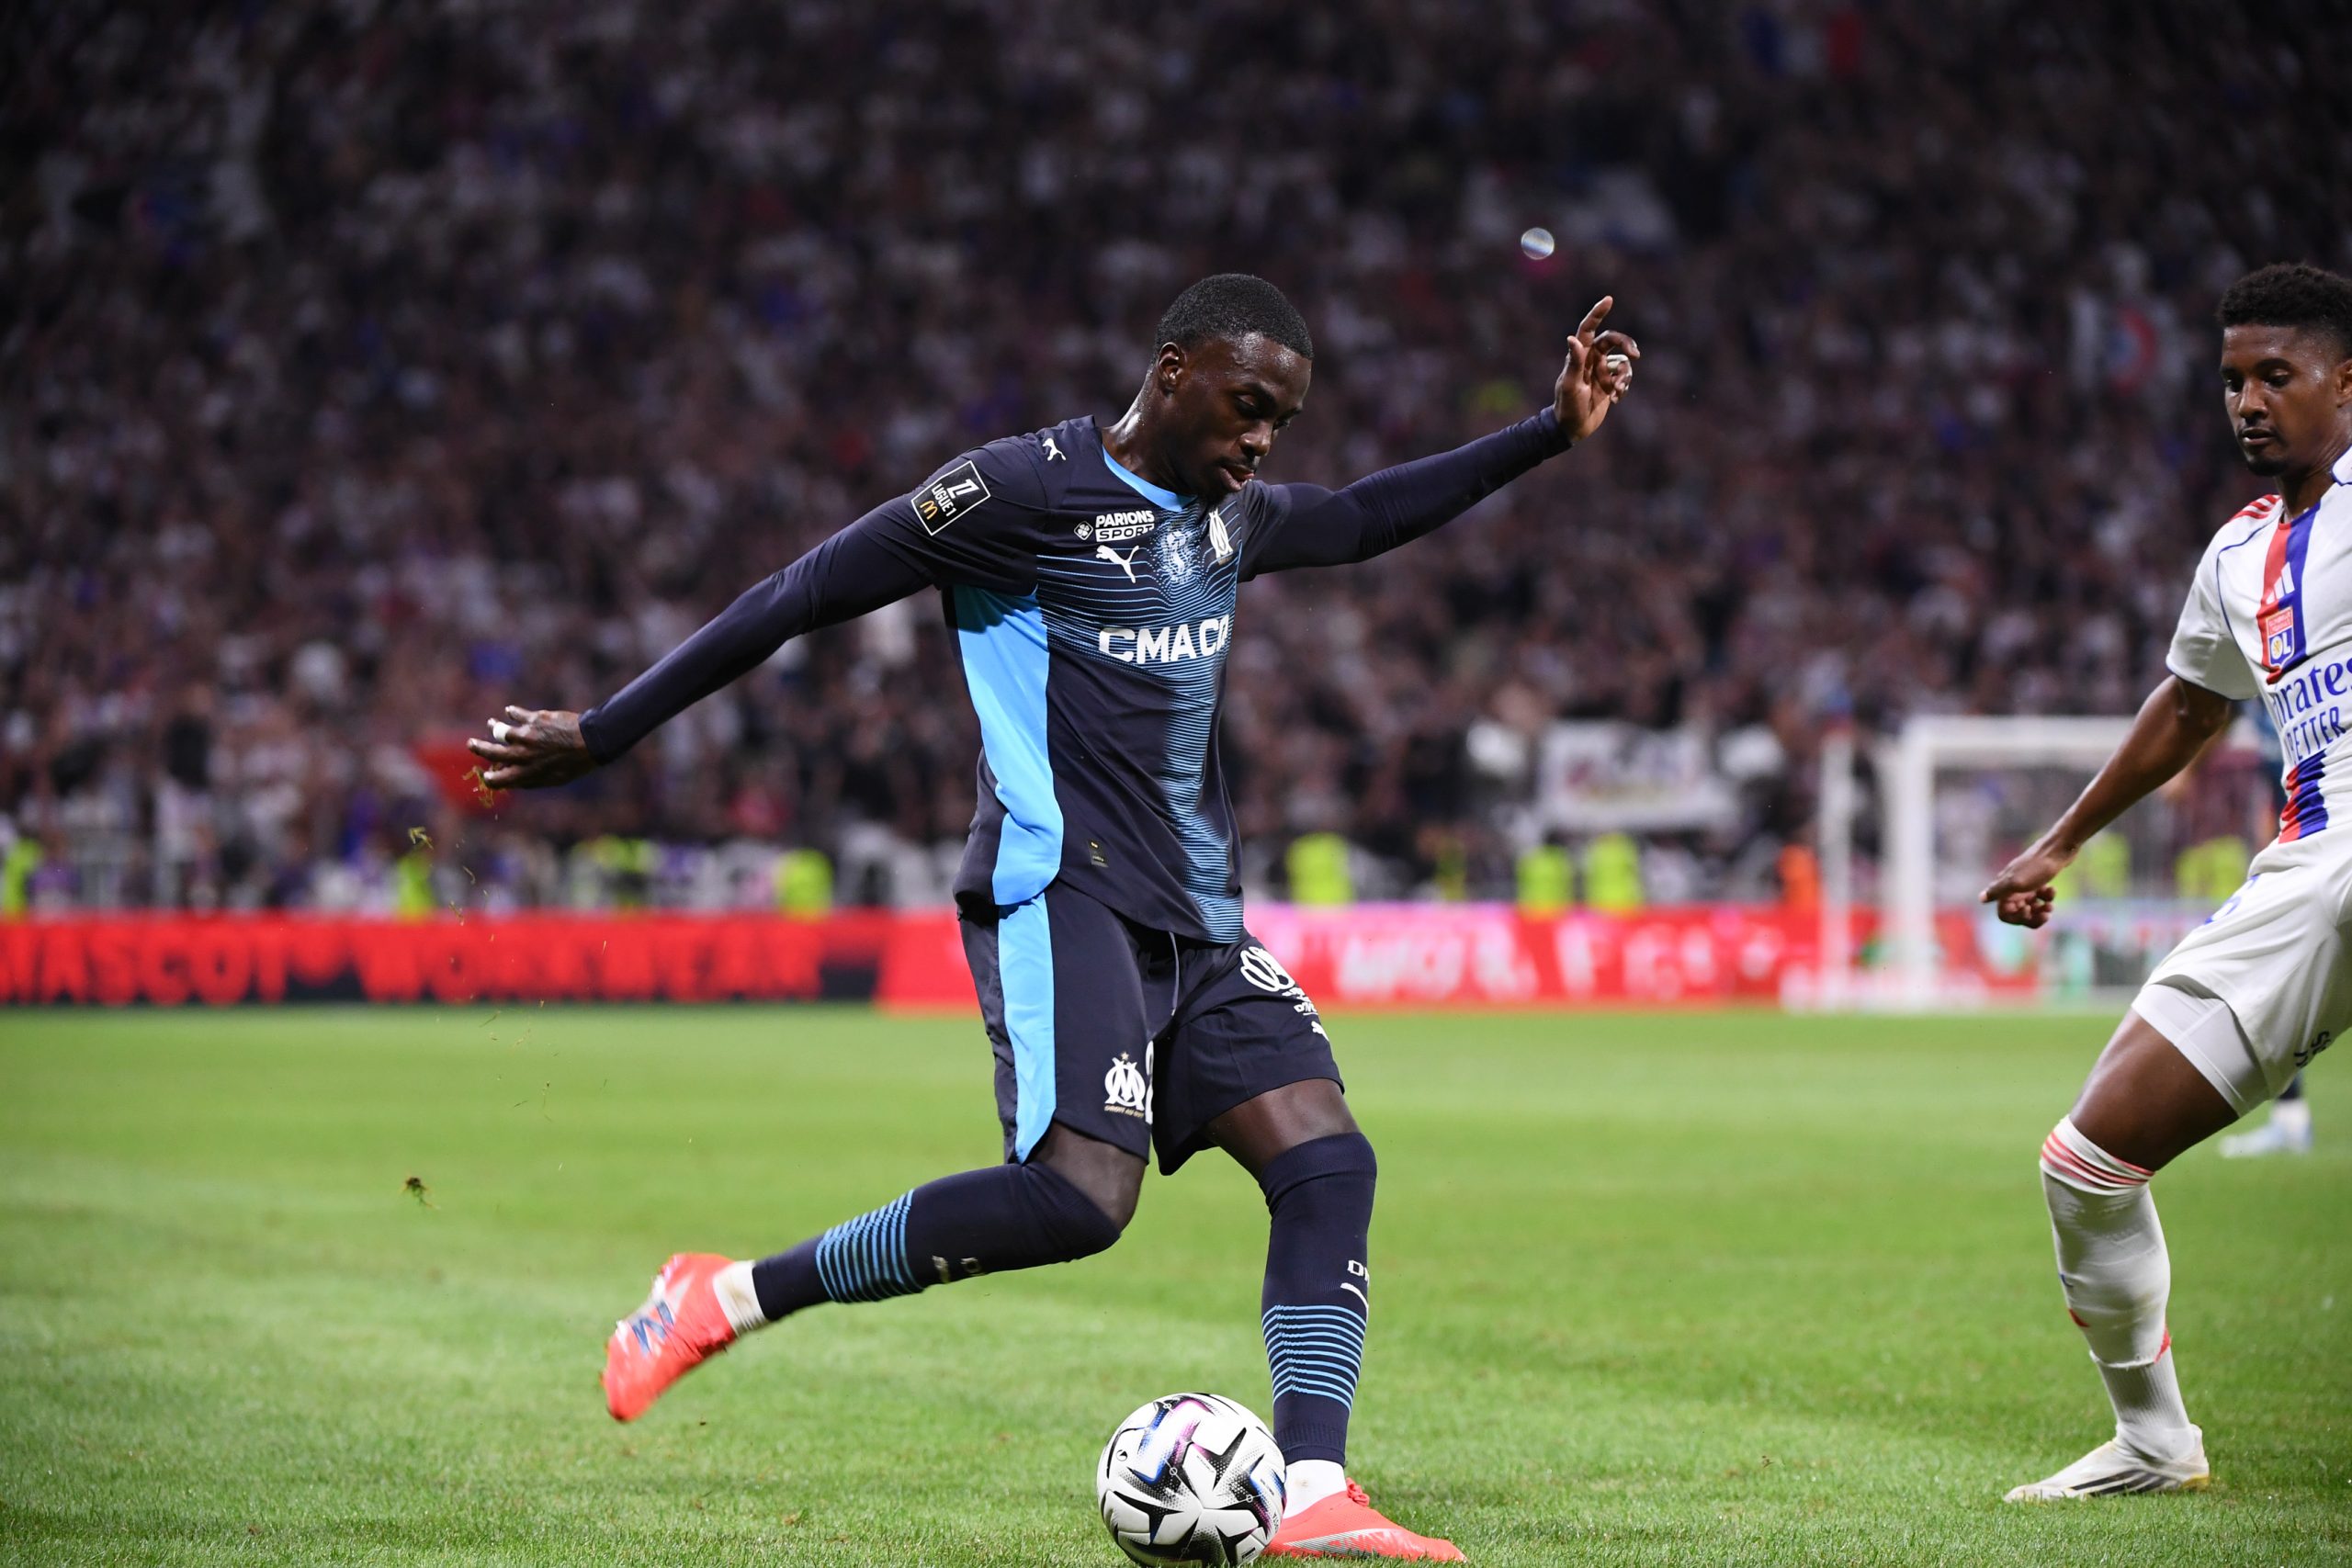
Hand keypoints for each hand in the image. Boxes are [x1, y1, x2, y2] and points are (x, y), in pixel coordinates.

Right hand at [465, 705, 598, 790]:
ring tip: (490, 723)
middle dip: (478, 748)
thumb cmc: (575, 764)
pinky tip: (509, 710)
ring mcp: (526, 735)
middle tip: (470, 743)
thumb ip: (532, 780)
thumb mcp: (554, 779)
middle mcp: (522, 754)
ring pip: (500, 730)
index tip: (486, 775)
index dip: (490, 778)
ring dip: (493, 726)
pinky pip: (516, 713)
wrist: (591, 741)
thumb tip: (515, 782)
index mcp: (526, 772)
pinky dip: (511, 712)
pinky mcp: (534, 719)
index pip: (499, 779)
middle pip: (492, 752)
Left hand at [1554, 296, 1639, 442]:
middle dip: (1626, 345)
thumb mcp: (1570, 385)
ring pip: (1622, 361)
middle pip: (1614, 340)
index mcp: (1580, 355)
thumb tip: (1572, 338)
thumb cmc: (1567, 406)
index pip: (1589, 329)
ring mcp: (1601, 370)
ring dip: (1624, 375)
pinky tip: (1617, 398)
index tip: (1609, 299)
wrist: (1573, 428)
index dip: (1598, 313)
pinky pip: (1624, 376)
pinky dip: (1624, 385)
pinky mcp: (1609, 382)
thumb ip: (1574, 362)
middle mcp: (1592, 359)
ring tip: (1617, 391)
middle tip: (1635, 355)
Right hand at [1979, 840, 2073, 928]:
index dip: (2015, 917)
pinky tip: (2052, 890)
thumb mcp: (2016, 881)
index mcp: (2005, 888)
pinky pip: (2040, 897)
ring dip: (2041, 909)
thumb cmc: (2037, 867)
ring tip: (2050, 906)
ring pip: (2030, 906)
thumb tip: (1981, 898)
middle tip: (2046, 914)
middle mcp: (2013, 887)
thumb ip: (1997, 890)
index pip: (2003, 913)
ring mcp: (2026, 884)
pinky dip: (2047, 897)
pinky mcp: (2038, 880)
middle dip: (2032, 917)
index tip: (2027, 911)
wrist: (2058, 849)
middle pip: (2018, 913)